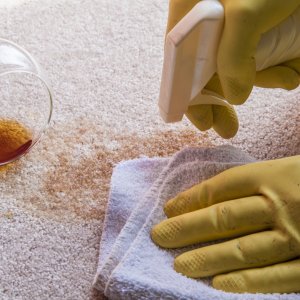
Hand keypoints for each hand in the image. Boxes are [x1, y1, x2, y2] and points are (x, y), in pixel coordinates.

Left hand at [151, 156, 299, 292]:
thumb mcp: (284, 169)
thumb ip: (252, 181)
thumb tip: (209, 198)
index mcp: (272, 175)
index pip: (219, 188)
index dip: (191, 199)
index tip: (169, 209)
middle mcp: (280, 205)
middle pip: (222, 218)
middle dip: (186, 229)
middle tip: (159, 237)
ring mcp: (297, 236)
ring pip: (241, 249)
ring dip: (206, 258)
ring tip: (178, 265)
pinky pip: (274, 276)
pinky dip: (244, 282)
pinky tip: (217, 284)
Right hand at [167, 0, 299, 137]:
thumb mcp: (246, 12)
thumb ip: (233, 58)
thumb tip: (236, 96)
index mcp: (191, 19)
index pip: (179, 68)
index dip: (187, 99)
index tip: (201, 123)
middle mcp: (207, 27)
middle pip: (205, 74)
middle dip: (220, 102)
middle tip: (226, 128)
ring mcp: (232, 30)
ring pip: (237, 69)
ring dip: (262, 81)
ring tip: (286, 79)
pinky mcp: (256, 32)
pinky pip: (259, 60)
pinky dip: (277, 69)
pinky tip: (290, 70)